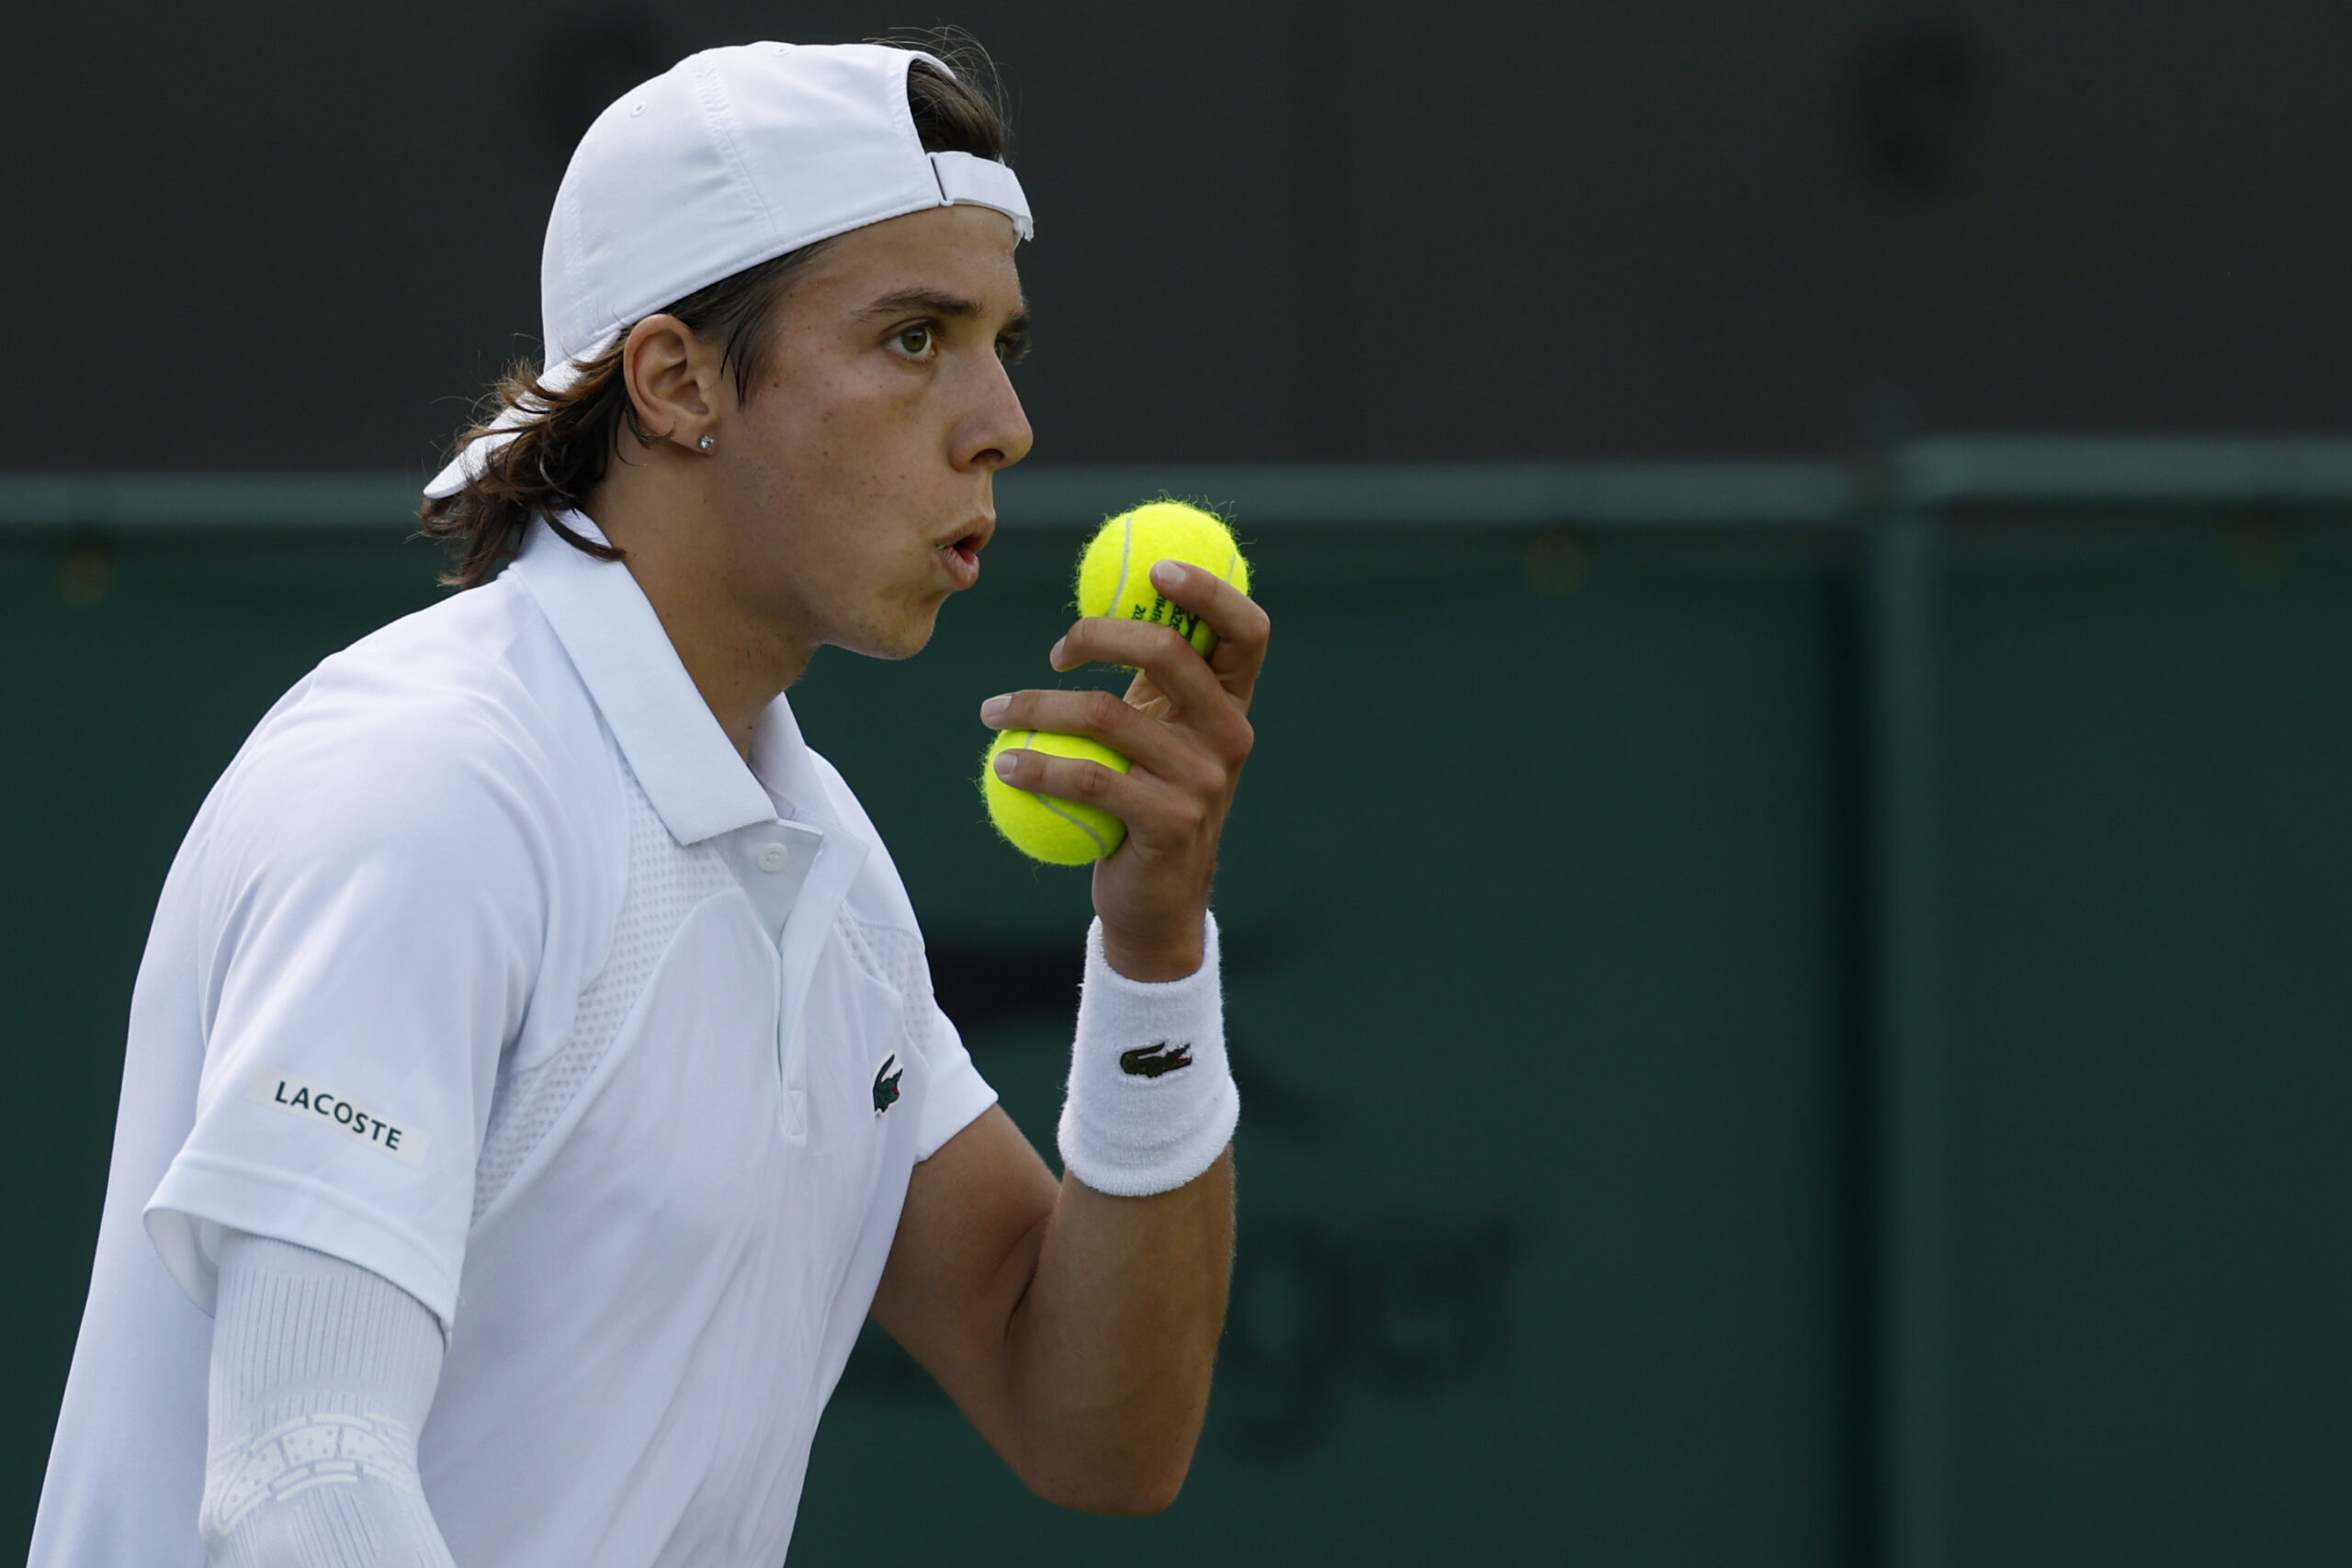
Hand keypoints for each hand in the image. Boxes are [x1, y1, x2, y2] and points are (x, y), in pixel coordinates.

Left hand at [980, 560, 1267, 980]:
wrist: (1157, 901)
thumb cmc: (1146, 801)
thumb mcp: (1160, 735)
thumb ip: (1152, 679)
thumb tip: (1103, 596)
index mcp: (1233, 704)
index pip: (1247, 631)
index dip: (1209, 590)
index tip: (1153, 568)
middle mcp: (1231, 735)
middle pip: (1169, 653)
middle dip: (1099, 634)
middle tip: (1054, 651)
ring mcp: (1204, 781)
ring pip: (1107, 715)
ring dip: (1036, 707)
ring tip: (993, 714)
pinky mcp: (1170, 822)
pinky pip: (1089, 778)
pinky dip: (1036, 768)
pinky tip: (1003, 766)